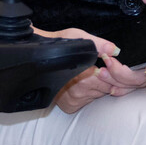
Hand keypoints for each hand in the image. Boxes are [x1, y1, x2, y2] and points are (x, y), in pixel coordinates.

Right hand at [0, 5, 124, 113]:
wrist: (31, 56)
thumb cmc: (52, 43)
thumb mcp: (74, 37)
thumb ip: (95, 43)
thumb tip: (114, 50)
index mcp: (76, 77)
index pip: (104, 81)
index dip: (110, 70)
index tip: (108, 61)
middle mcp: (72, 93)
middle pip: (103, 89)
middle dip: (107, 77)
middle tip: (103, 65)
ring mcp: (70, 102)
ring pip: (97, 96)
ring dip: (99, 85)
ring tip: (92, 71)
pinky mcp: (68, 107)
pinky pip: (88, 102)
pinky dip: (91, 93)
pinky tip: (86, 81)